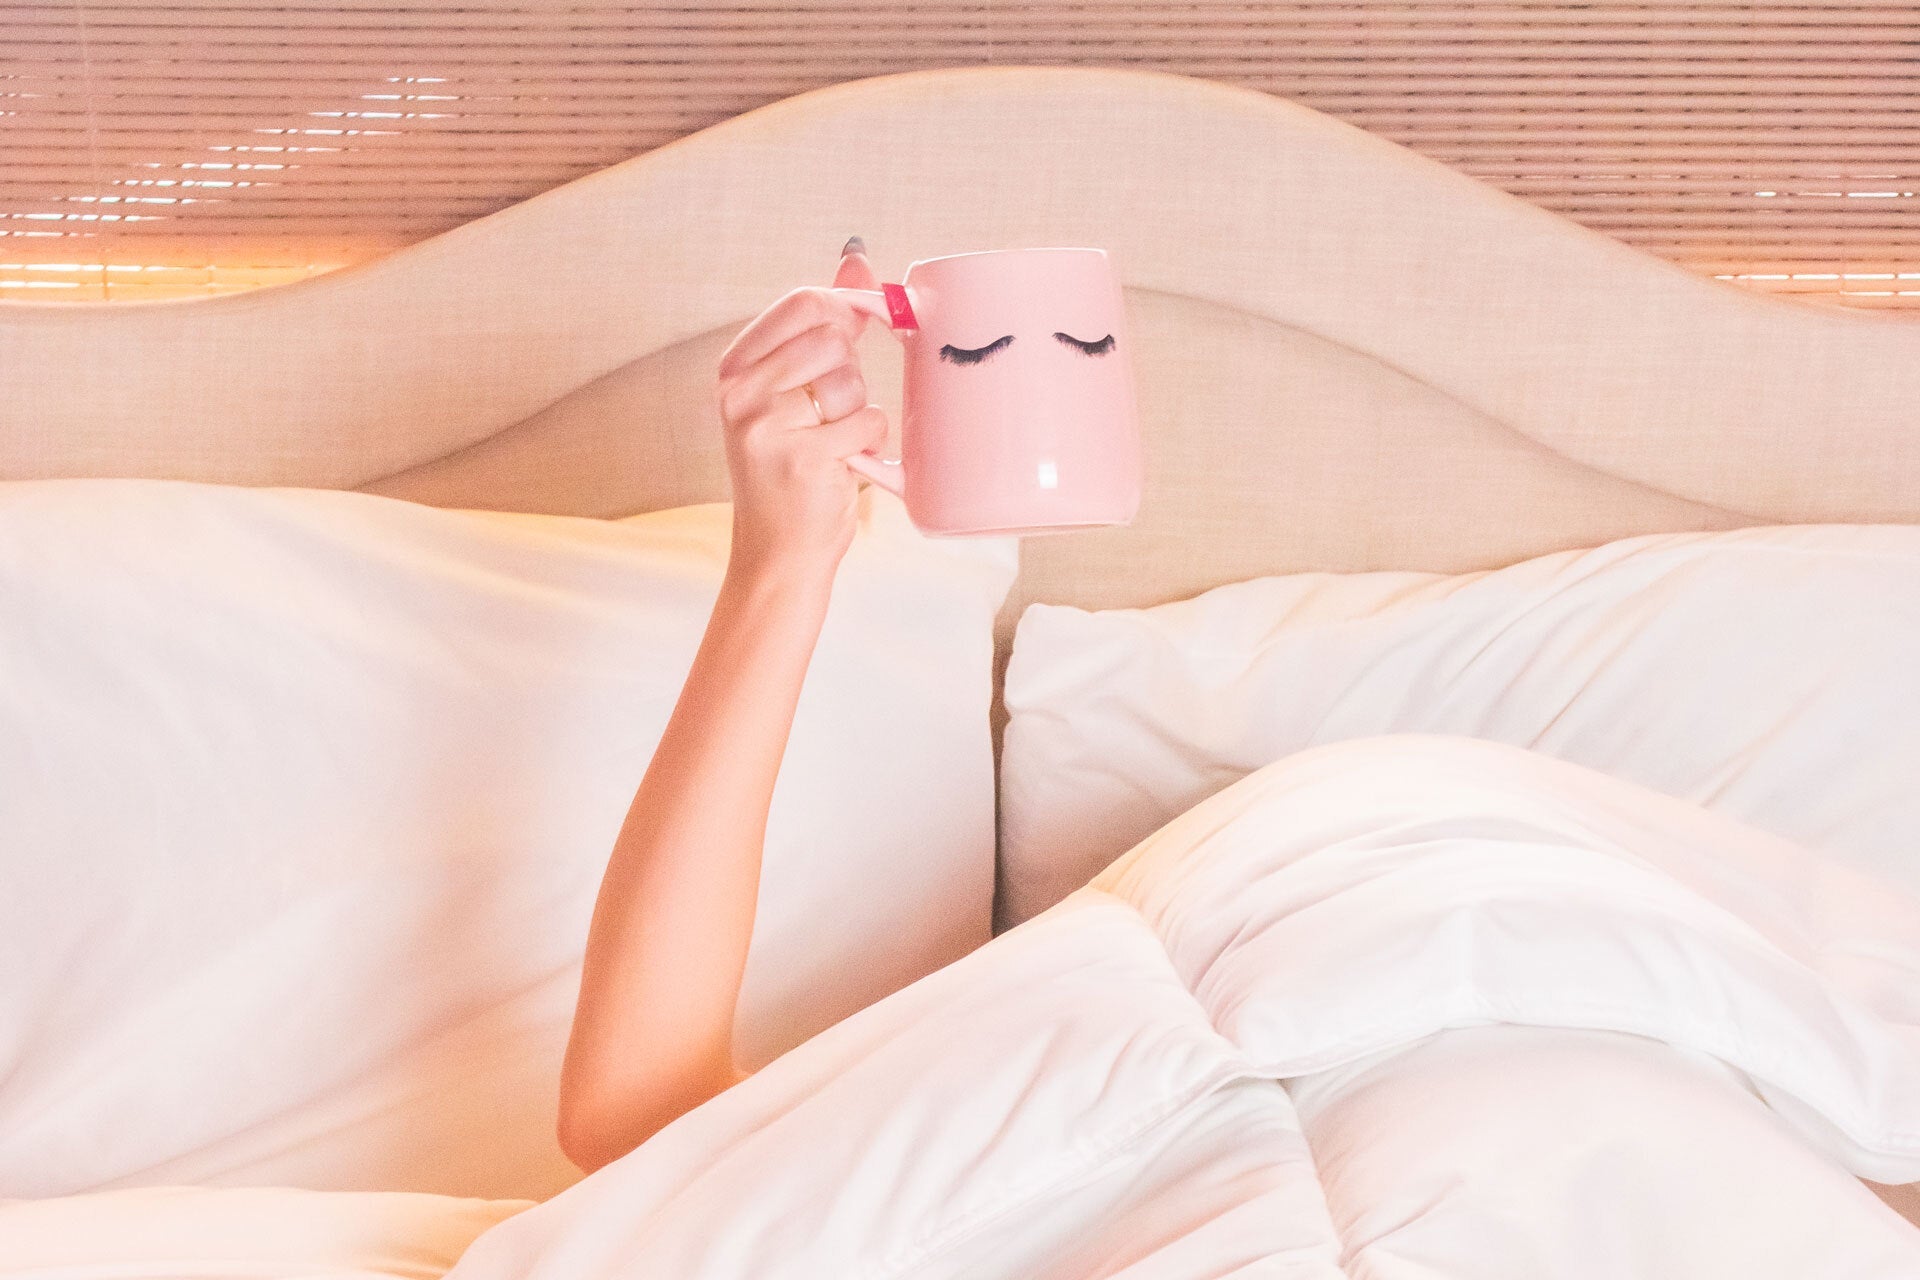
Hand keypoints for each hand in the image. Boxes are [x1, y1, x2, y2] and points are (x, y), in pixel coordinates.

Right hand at [713, 239, 889, 582]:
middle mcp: (739, 391)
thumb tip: (856, 255)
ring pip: (852, 382)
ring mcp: (765, 424)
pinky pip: (868, 423)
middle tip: (830, 413)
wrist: (778, 556)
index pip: (806, 304)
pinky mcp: (801, 456)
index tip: (858, 338)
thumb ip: (823, 325)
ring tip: (831, 447)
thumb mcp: (797, 393)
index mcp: (734, 369)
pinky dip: (869, 448)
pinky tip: (841, 469)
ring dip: (857, 415)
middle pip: (832, 337)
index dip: (847, 314)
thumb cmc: (795, 472)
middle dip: (850, 372)